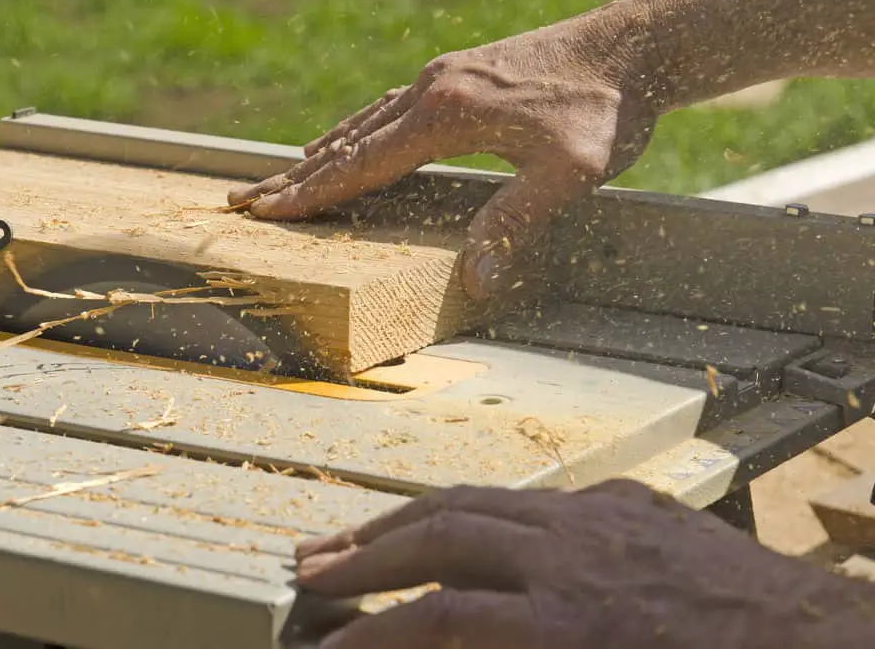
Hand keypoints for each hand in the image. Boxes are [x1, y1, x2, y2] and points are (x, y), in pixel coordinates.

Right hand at [228, 11, 659, 299]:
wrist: (637, 45)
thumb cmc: (606, 110)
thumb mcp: (569, 174)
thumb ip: (517, 222)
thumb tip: (478, 279)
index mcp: (445, 114)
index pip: (361, 165)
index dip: (310, 194)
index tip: (263, 212)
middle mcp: (431, 88)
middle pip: (346, 141)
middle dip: (294, 177)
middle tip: (244, 200)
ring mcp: (443, 77)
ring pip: (363, 121)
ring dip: (320, 153)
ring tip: (284, 176)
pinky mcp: (460, 74)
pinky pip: (389, 108)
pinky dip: (357, 131)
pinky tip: (353, 138)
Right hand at [293, 479, 861, 647]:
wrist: (831, 645)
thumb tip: (455, 644)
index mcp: (570, 624)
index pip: (437, 621)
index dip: (371, 636)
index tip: (325, 648)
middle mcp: (573, 556)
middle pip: (441, 538)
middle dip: (366, 555)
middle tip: (309, 567)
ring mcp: (600, 519)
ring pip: (478, 500)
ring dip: (407, 519)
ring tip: (357, 536)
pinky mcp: (631, 504)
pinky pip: (536, 498)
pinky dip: (483, 512)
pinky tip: (458, 527)